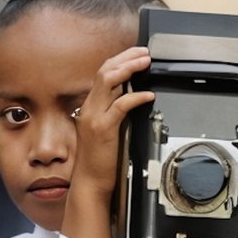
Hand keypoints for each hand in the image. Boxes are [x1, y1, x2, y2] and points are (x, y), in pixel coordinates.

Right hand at [64, 48, 151, 237]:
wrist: (89, 184)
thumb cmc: (98, 162)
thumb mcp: (102, 132)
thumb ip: (112, 114)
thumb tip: (129, 98)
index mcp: (89, 108)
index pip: (101, 74)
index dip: (119, 60)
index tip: (135, 54)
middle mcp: (89, 109)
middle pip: (105, 71)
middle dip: (126, 58)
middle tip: (144, 53)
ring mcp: (94, 118)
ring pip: (110, 81)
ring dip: (130, 69)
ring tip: (145, 64)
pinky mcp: (104, 129)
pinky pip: (121, 105)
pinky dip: (136, 97)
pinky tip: (148, 96)